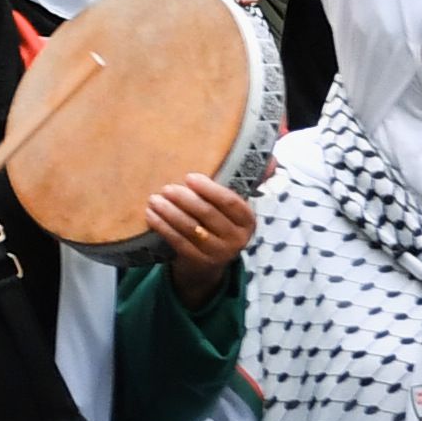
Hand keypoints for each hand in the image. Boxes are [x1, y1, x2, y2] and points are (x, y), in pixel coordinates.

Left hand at [139, 172, 257, 300]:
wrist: (209, 260)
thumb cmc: (218, 221)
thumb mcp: (230, 207)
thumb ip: (238, 183)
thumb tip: (270, 160)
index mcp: (247, 221)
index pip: (231, 202)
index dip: (209, 189)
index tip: (189, 177)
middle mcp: (237, 238)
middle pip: (208, 214)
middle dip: (185, 199)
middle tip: (166, 188)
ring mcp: (219, 253)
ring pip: (191, 228)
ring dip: (169, 212)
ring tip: (154, 199)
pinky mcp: (200, 261)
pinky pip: (178, 242)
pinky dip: (163, 227)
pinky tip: (151, 215)